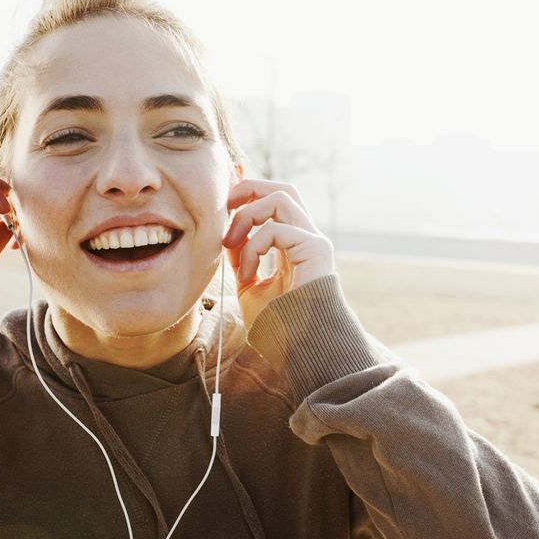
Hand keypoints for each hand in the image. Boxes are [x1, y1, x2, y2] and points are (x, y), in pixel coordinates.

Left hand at [222, 179, 335, 326]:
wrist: (298, 349)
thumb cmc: (278, 325)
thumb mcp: (250, 286)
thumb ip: (242, 259)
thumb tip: (227, 237)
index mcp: (292, 246)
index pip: (274, 204)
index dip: (248, 195)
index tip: (223, 206)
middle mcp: (306, 238)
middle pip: (283, 190)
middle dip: (249, 189)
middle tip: (226, 205)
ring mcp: (313, 241)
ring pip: (281, 198)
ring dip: (247, 215)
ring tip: (230, 244)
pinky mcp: (316, 249)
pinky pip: (276, 229)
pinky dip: (253, 247)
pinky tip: (248, 274)